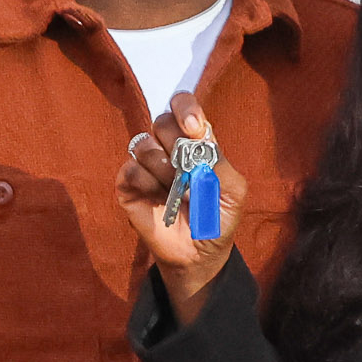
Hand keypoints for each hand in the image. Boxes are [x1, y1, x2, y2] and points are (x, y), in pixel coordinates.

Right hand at [114, 91, 238, 322]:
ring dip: (164, 168)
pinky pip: (130, 169)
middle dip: (177, 143)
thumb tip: (200, 140)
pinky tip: (158, 197)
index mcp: (194, 142)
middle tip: (187, 168)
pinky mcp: (128, 185)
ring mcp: (146, 165)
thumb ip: (221, 163)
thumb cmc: (217, 218)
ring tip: (176, 190)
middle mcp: (168, 148)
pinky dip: (146, 182)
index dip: (186, 108)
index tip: (194, 128)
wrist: (198, 255)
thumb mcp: (233, 192)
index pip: (183, 106)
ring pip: (144, 144)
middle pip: (163, 121)